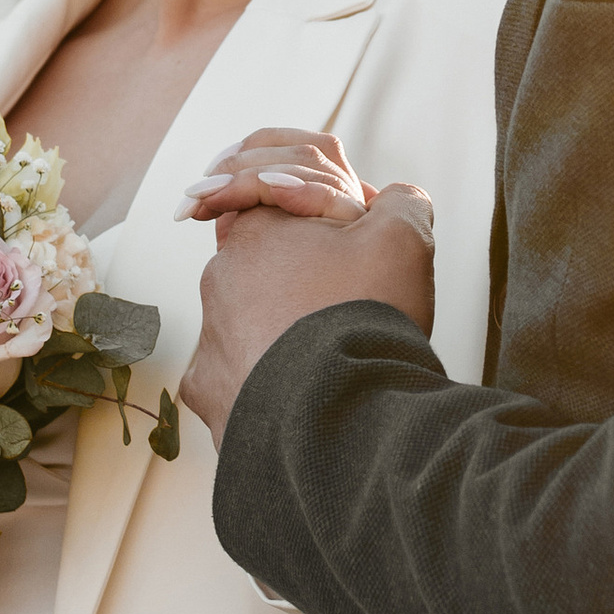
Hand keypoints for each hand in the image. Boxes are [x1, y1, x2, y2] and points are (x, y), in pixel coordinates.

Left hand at [181, 137, 436, 444]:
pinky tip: (303, 390)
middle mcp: (219, 277)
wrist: (339, 416)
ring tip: (334, 355)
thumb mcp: (403, 238)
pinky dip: (265, 379)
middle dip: (303, 276)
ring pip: (249, 321)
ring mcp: (209, 338)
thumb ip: (401, 202)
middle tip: (351, 301)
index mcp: (258, 229)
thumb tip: (397, 197)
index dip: (327, 220)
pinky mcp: (209, 392)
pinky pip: (236, 377)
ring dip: (283, 328)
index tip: (359, 247)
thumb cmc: (364, 318)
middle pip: (266, 264)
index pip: (281, 199)